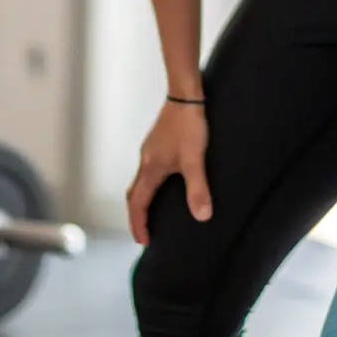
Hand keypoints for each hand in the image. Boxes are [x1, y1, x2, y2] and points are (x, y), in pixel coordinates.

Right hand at [126, 100, 211, 246]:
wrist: (184, 95)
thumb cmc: (187, 125)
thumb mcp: (194, 159)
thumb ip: (197, 188)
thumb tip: (202, 217)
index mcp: (150, 169)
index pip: (137, 203)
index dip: (139, 224)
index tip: (143, 241)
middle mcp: (145, 161)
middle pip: (134, 194)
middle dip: (136, 215)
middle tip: (144, 232)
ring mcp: (150, 150)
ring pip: (140, 181)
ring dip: (143, 200)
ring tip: (154, 212)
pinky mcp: (158, 142)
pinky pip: (148, 170)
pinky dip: (150, 185)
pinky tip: (166, 183)